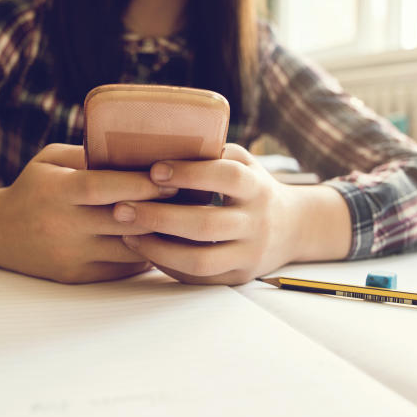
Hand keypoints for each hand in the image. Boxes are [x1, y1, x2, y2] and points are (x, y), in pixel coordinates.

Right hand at [0, 143, 175, 283]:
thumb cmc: (32, 188)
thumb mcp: (50, 160)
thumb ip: (88, 155)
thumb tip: (138, 149)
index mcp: (56, 191)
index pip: (103, 187)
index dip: (139, 183)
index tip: (171, 176)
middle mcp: (63, 225)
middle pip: (122, 220)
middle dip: (160, 209)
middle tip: (193, 197)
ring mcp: (70, 255)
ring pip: (128, 249)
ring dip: (160, 236)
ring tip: (186, 221)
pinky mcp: (77, 276)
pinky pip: (121, 268)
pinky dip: (145, 255)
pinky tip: (164, 242)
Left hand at [108, 144, 301, 284]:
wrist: (294, 228)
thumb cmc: (253, 187)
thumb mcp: (244, 163)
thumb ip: (213, 153)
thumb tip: (160, 139)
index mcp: (257, 187)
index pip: (226, 177)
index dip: (190, 173)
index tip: (154, 170)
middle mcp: (256, 222)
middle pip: (206, 224)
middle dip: (159, 217)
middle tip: (121, 209)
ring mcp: (248, 254)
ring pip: (200, 260)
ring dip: (157, 248)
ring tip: (126, 233)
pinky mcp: (237, 276)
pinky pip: (198, 278)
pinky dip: (167, 264)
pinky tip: (144, 249)